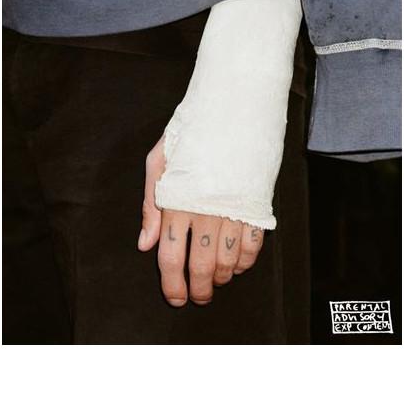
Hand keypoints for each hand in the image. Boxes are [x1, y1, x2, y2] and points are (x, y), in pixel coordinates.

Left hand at [138, 137, 264, 305]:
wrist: (233, 106)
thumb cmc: (191, 131)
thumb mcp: (159, 161)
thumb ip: (150, 206)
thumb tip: (145, 244)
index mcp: (177, 201)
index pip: (171, 257)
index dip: (172, 284)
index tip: (176, 297)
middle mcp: (206, 210)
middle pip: (202, 266)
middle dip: (199, 290)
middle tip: (198, 297)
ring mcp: (234, 208)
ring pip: (229, 261)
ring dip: (223, 278)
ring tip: (217, 281)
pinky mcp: (257, 203)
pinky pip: (254, 245)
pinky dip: (246, 261)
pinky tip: (238, 264)